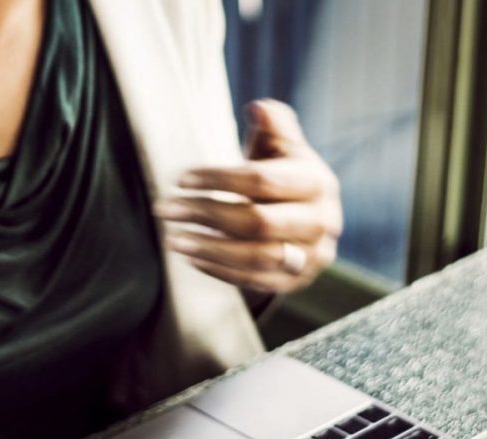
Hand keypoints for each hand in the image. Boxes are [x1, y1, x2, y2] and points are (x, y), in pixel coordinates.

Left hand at [154, 99, 342, 292]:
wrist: (307, 221)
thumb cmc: (284, 177)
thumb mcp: (282, 148)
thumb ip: (273, 125)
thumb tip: (259, 108)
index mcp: (318, 182)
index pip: (262, 181)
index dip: (218, 179)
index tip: (180, 179)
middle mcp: (321, 222)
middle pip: (257, 222)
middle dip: (205, 214)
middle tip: (165, 208)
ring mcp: (311, 256)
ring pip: (256, 257)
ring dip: (208, 247)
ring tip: (172, 239)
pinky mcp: (296, 282)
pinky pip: (254, 281)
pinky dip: (219, 270)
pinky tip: (191, 258)